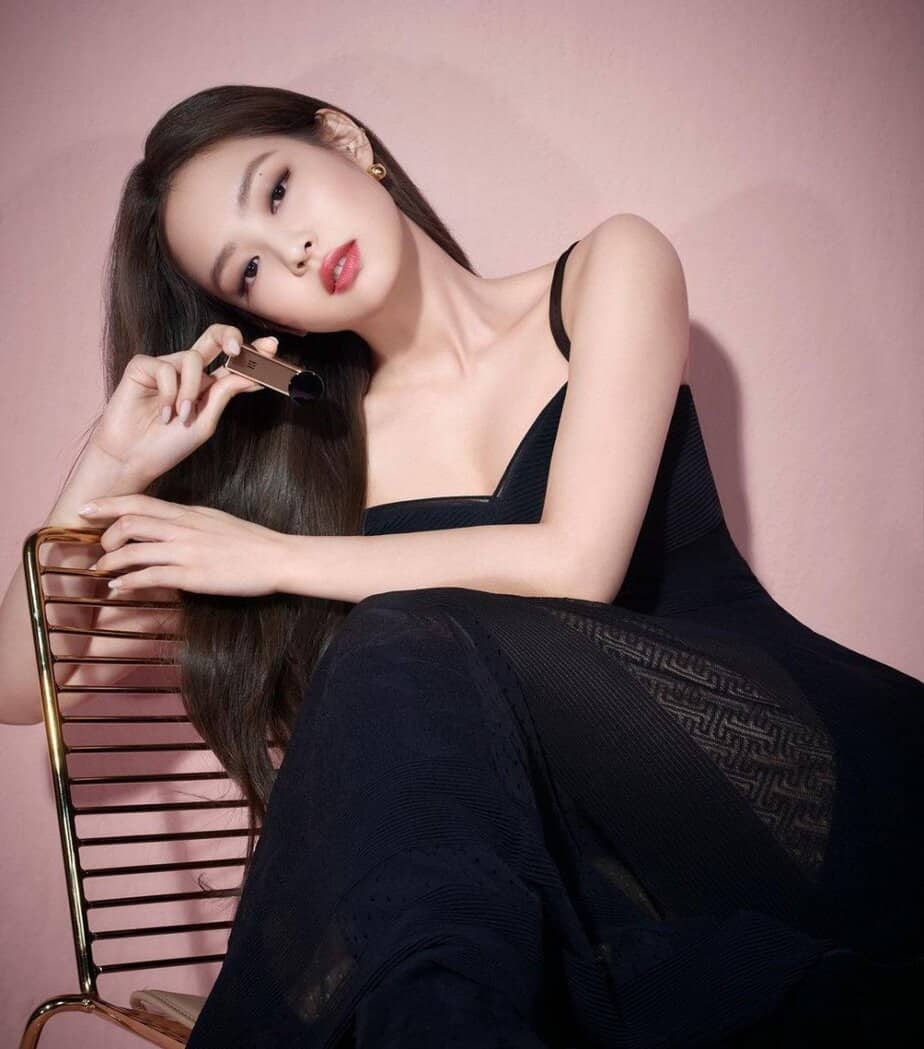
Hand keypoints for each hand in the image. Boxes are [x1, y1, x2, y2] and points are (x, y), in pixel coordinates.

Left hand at [79, 494, 288, 597]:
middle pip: (129, 522)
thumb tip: (166, 526)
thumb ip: (188, 521)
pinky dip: (128, 582)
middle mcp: (182, 528)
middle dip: (105, 535)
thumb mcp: (215, 520)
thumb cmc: (251, 541)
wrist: (277, 557)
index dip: (107, 505)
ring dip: (110, 561)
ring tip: (102, 570)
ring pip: (133, 550)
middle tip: (99, 548)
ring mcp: (185, 552)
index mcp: (187, 513)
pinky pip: (149, 577)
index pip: (139, 502)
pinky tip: (119, 587)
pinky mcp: (191, 575)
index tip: (86, 509)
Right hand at [90, 325, 280, 489]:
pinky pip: (165, 367)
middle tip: (237, 349)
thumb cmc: (168, 445)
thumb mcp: (206, 421)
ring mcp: (166, 365)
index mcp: (208, 384)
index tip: (273, 347)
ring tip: (182, 416)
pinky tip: (162, 414)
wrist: (132, 459)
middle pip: (214, 337)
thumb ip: (224, 394)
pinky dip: (168, 394)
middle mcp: (189, 371)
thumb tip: (249, 374)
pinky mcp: (141, 366)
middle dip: (230, 335)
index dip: (253, 352)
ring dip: (190, 391)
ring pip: (192, 359)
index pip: (233, 362)